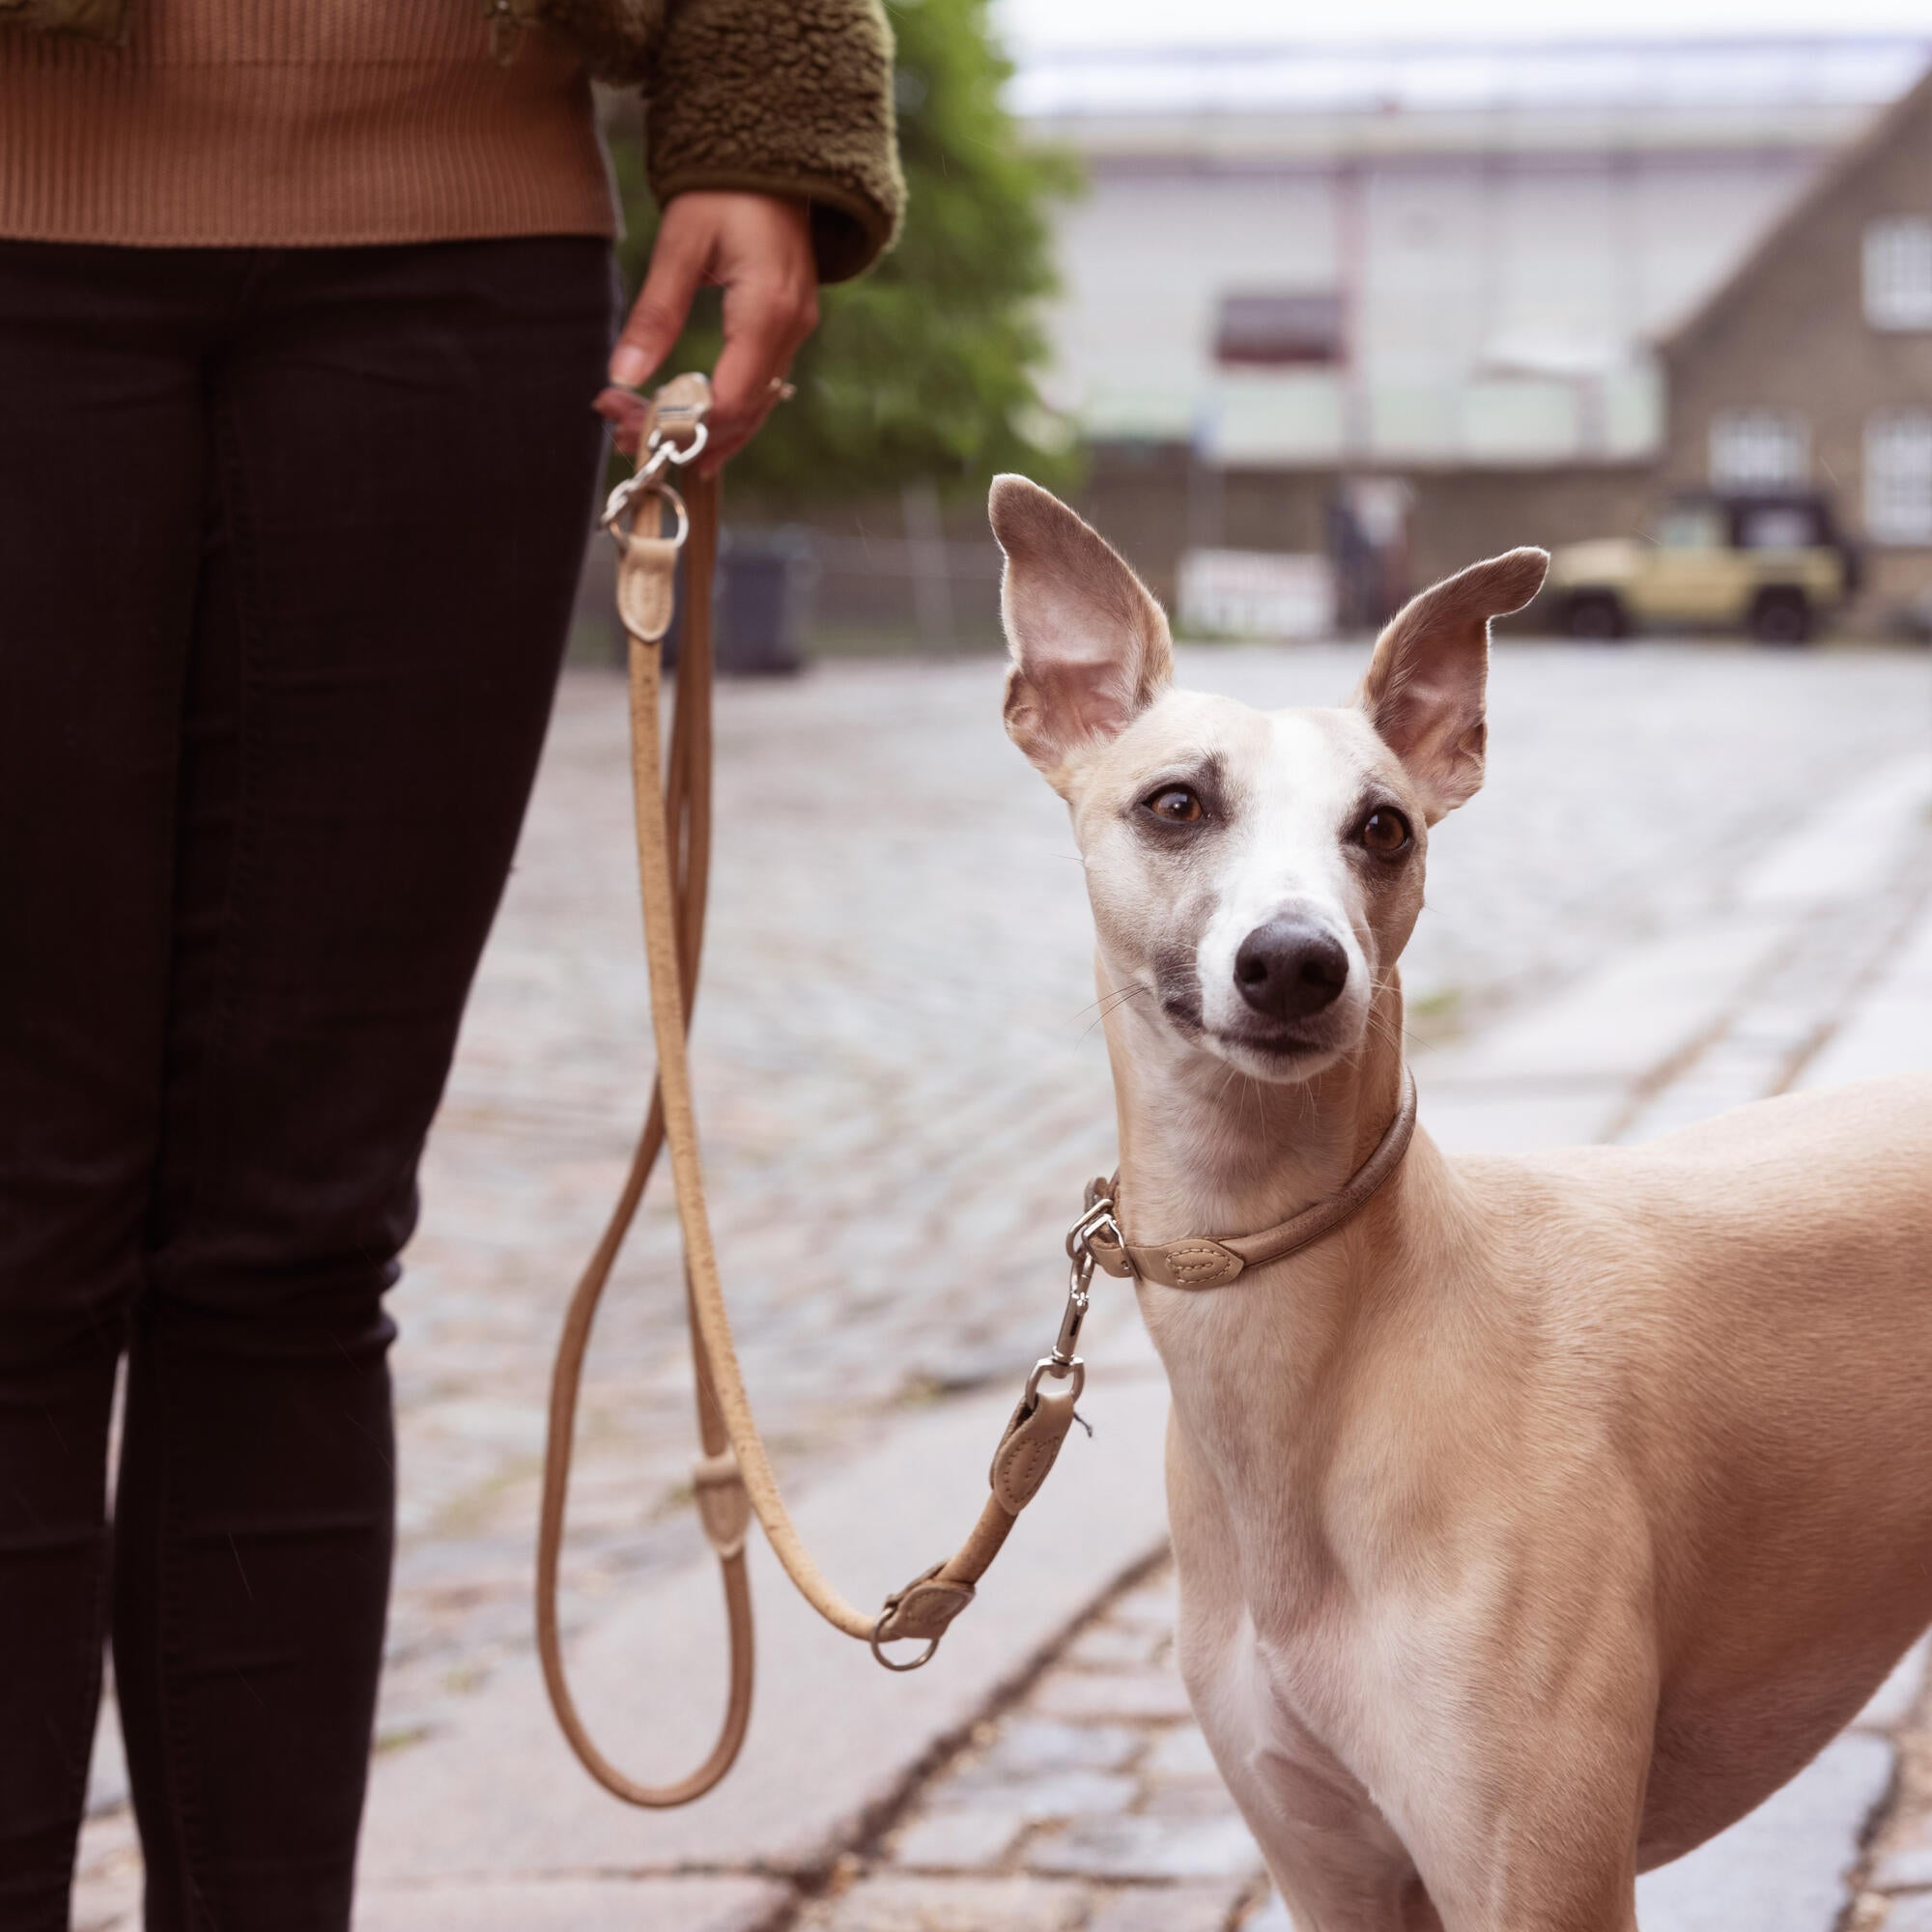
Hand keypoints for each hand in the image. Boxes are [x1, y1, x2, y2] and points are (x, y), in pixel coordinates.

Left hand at [595, 191, 817, 475]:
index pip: (726, 398)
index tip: (626, 421)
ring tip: (649, 439)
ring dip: (704, 431)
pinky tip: (690, 421)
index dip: (678, 422)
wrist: (774, 154)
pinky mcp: (789, 328)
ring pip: (755, 409)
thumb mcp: (681, 244)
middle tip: (624, 437)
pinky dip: (724, 412)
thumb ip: (655, 313)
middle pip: (742, 414)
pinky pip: (761, 389)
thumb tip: (622, 375)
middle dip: (685, 435)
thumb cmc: (725, 188)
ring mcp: (796, 332)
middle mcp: (791, 330)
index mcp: (766, 311)